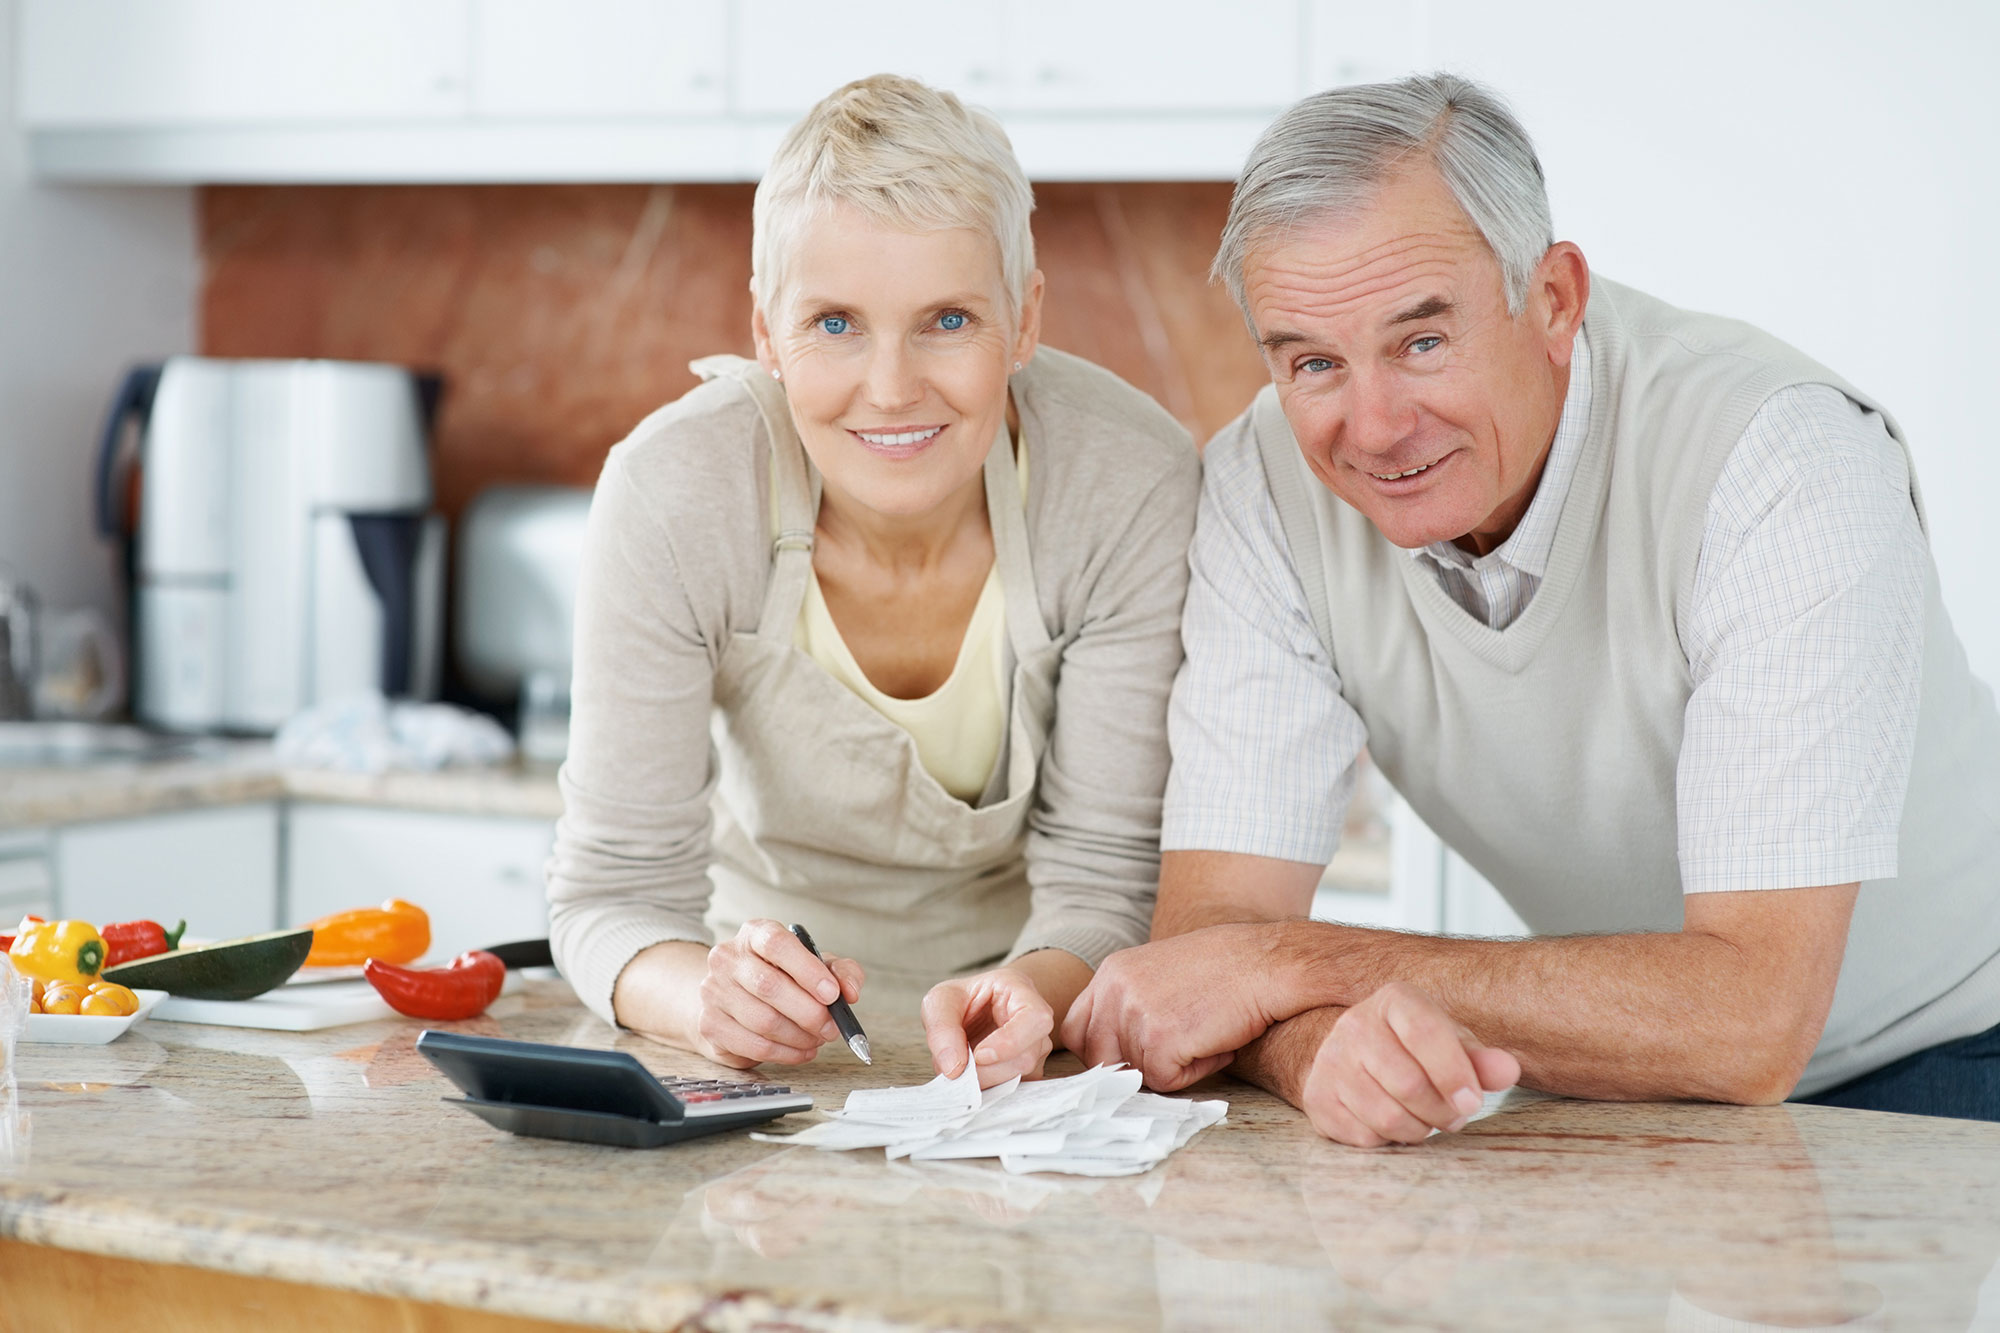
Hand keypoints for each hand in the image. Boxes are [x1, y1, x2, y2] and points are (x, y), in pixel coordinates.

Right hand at [695, 919, 863, 1067]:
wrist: (729, 997)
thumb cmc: (779, 977)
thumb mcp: (814, 965)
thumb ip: (840, 971)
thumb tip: (850, 992)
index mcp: (755, 934)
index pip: (778, 944)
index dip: (808, 970)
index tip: (832, 994)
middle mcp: (728, 958)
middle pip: (770, 986)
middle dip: (810, 1013)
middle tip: (832, 1027)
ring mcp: (714, 991)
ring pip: (764, 1021)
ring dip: (800, 1037)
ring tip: (817, 1038)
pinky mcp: (710, 1025)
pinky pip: (755, 1046)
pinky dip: (787, 1054)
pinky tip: (802, 1050)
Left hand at [922, 966, 1054, 1088]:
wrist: (972, 1011)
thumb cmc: (961, 999)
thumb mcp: (940, 1001)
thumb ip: (942, 1028)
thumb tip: (954, 1068)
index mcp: (1020, 992)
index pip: (1035, 1019)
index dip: (1011, 1041)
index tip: (980, 1055)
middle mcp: (1035, 1023)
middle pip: (1026, 1058)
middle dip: (986, 1071)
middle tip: (958, 1067)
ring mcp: (1036, 1050)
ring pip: (1019, 1078)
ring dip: (983, 1081)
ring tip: (961, 1065)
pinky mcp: (1028, 1073)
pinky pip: (1012, 1090)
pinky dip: (987, 1088)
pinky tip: (973, 1074)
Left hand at [1061, 925, 1285, 1089]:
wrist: (1266, 963)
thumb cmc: (1226, 969)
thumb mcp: (1160, 973)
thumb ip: (1130, 1004)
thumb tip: (1115, 1053)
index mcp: (1112, 972)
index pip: (1076, 1029)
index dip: (1101, 1052)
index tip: (1129, 1056)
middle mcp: (1115, 990)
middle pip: (1097, 1058)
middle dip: (1132, 1067)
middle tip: (1174, 1051)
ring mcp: (1135, 1014)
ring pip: (1136, 1073)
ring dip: (1171, 1067)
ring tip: (1203, 1035)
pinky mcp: (1161, 1039)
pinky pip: (1166, 1081)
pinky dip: (1194, 1072)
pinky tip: (1216, 1044)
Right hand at [1299, 982, 1519, 1145]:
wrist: (1362, 1057)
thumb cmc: (1419, 1051)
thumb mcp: (1455, 1046)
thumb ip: (1483, 1060)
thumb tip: (1507, 1070)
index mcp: (1395, 1001)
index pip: (1425, 1033)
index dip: (1455, 1074)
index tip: (1474, 1103)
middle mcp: (1355, 1024)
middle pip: (1408, 1084)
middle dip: (1442, 1112)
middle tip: (1454, 1116)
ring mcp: (1329, 1061)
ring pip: (1387, 1117)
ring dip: (1418, 1129)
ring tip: (1425, 1118)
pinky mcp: (1316, 1097)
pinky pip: (1364, 1137)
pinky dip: (1389, 1141)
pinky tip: (1394, 1122)